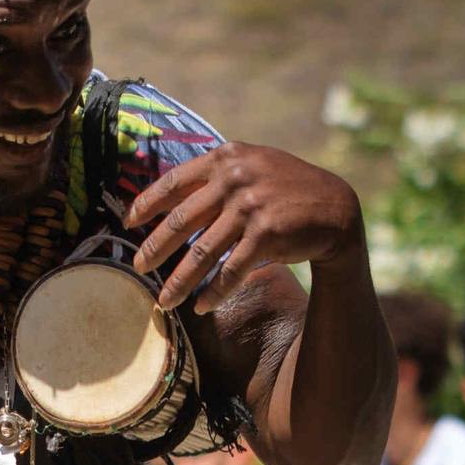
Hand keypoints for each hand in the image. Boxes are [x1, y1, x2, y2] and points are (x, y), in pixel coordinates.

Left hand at [125, 143, 364, 313]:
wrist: (335, 207)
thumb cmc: (286, 189)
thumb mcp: (252, 167)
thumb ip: (217, 177)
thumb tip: (171, 200)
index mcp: (226, 159)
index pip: (173, 181)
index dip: (147, 203)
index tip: (129, 222)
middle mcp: (235, 178)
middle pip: (181, 220)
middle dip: (154, 248)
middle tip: (137, 267)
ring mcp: (250, 206)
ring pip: (202, 252)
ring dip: (179, 281)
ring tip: (165, 300)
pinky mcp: (266, 234)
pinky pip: (230, 271)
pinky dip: (213, 292)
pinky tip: (201, 306)